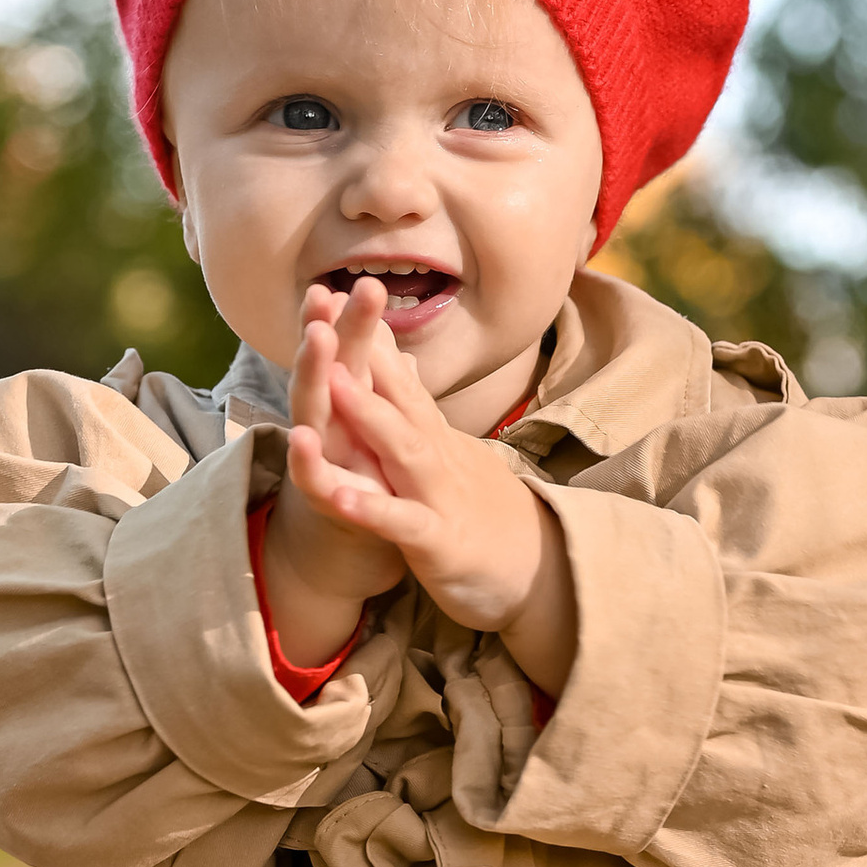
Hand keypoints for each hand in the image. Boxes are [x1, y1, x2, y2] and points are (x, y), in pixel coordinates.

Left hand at [266, 282, 576, 689]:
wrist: (537, 572)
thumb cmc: (481, 510)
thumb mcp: (448, 454)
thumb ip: (417, 410)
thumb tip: (396, 363)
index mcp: (432, 437)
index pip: (399, 378)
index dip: (367, 338)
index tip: (330, 294)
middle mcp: (437, 456)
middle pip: (400, 398)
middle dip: (365, 356)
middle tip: (329, 313)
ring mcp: (439, 496)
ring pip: (403, 449)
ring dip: (369, 416)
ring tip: (335, 384)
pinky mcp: (439, 542)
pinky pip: (401, 524)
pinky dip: (372, 509)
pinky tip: (339, 496)